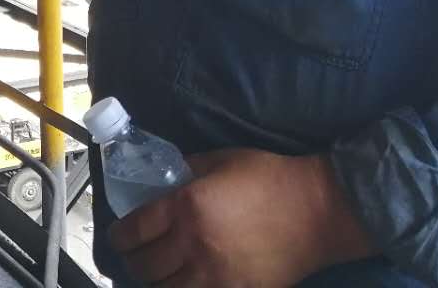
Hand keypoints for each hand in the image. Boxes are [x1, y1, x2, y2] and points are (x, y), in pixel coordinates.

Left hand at [108, 149, 371, 287]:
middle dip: (132, 260)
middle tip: (133, 255)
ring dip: (155, 280)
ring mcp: (214, 275)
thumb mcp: (220, 161)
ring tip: (156, 272)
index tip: (119, 236)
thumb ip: (186, 172)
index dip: (120, 236)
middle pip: (145, 265)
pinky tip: (183, 283)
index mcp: (186, 207)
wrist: (318, 210)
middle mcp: (193, 244)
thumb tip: (163, 182)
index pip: (135, 230)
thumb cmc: (270, 178)